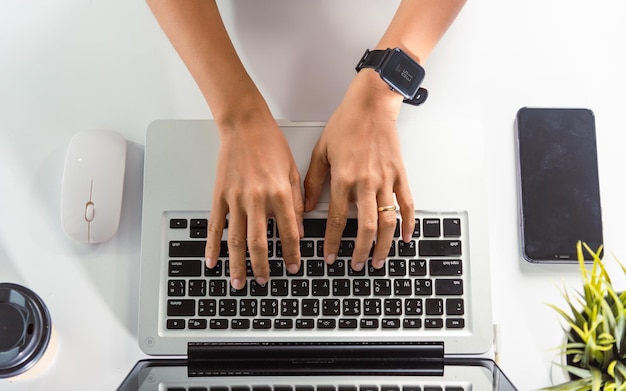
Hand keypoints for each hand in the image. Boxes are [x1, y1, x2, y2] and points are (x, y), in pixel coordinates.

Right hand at [205, 116, 303, 288]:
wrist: (245, 125)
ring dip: (237, 265)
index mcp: (280, 194)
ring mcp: (236, 199)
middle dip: (263, 267)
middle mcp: (258, 200)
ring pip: (236, 240)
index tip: (294, 267)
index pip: (289, 233)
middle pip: (259, 243)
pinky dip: (212, 246)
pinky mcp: (220, 196)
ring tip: (239, 282)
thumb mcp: (294, 171)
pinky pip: (215, 226)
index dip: (292, 254)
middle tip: (265, 282)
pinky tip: (212, 261)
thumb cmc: (271, 144)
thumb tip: (300, 228)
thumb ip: (297, 201)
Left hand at [304, 70, 414, 270]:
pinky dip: (408, 223)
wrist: (372, 104)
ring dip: (384, 245)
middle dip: (361, 252)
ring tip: (379, 260)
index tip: (329, 256)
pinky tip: (405, 237)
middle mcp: (365, 182)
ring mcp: (386, 180)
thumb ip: (313, 181)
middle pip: (365, 228)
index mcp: (343, 178)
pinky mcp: (400, 175)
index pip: (336, 219)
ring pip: (387, 221)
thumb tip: (304, 205)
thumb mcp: (321, 151)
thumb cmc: (346, 123)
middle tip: (357, 265)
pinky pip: (407, 204)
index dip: (332, 242)